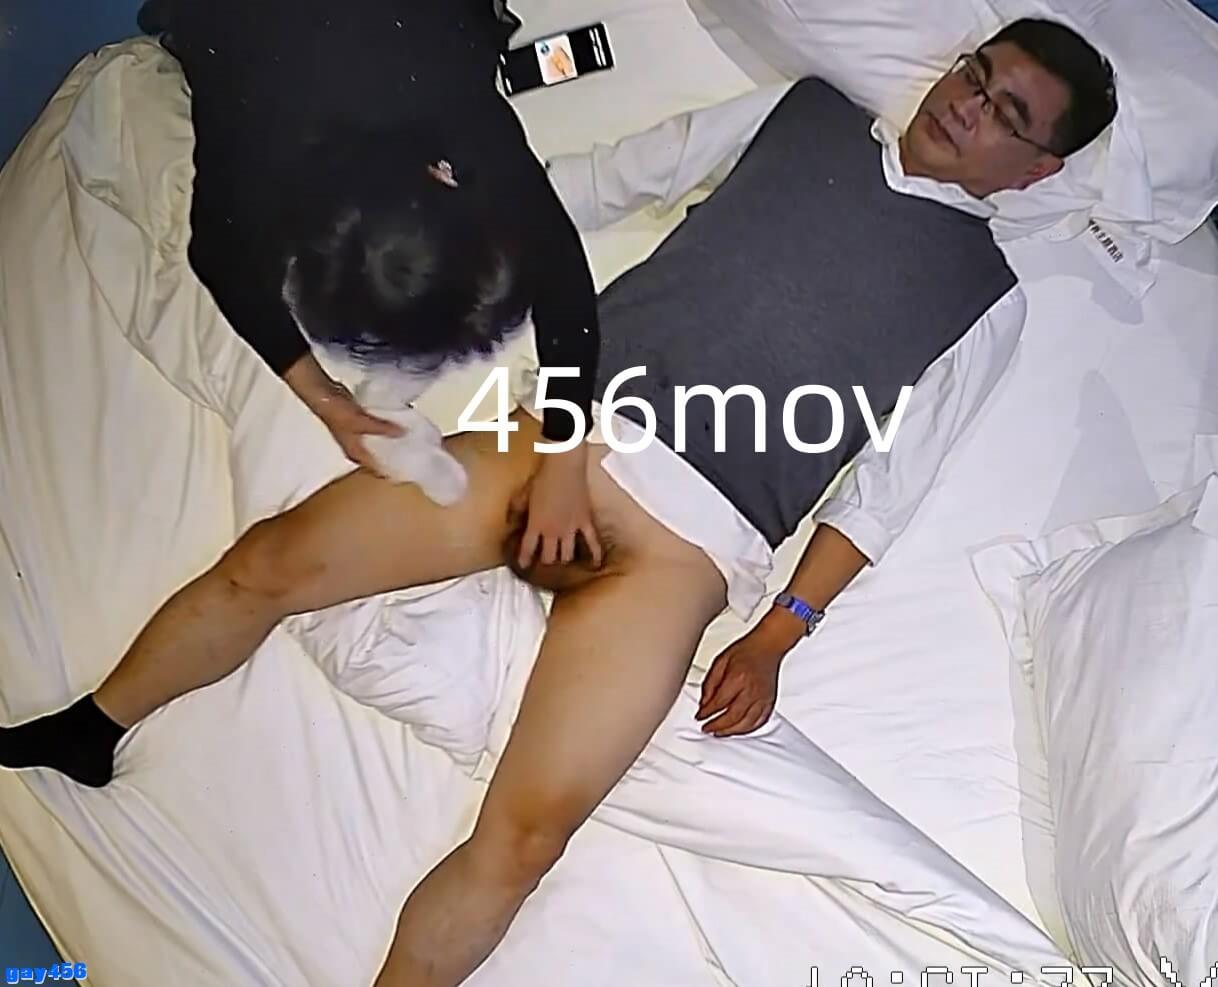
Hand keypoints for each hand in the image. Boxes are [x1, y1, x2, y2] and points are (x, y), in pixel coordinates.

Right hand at [284, 354, 403, 471]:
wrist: (323, 394)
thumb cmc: (339, 413)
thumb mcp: (362, 422)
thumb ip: (382, 428)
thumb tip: (404, 433)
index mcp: (356, 454)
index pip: (378, 470)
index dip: (393, 470)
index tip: (412, 468)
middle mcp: (358, 448)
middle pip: (381, 456)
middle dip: (396, 454)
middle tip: (417, 451)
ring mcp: (360, 435)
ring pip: (381, 442)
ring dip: (393, 440)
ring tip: (413, 438)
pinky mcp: (362, 423)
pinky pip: (379, 429)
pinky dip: (388, 427)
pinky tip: (400, 423)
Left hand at [516, 446, 602, 569]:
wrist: (564, 468)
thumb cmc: (542, 478)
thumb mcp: (523, 495)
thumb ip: (517, 511)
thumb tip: (511, 521)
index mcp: (536, 525)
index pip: (528, 548)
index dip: (525, 559)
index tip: (524, 564)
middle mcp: (553, 532)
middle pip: (549, 557)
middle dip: (546, 562)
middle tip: (545, 562)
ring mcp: (571, 529)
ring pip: (567, 554)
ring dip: (564, 559)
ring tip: (562, 560)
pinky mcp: (585, 522)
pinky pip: (592, 542)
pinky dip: (594, 554)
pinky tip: (595, 564)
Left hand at [696, 608, 805, 736]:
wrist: (768, 646)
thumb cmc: (745, 651)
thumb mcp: (720, 662)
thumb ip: (710, 683)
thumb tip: (704, 703)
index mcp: (737, 679)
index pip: (718, 703)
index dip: (706, 713)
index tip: (699, 717)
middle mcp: (751, 691)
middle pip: (732, 717)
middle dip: (717, 726)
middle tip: (707, 728)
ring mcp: (763, 698)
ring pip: (746, 723)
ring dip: (731, 731)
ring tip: (719, 733)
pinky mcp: (770, 702)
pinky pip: (759, 722)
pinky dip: (747, 729)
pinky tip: (738, 730)